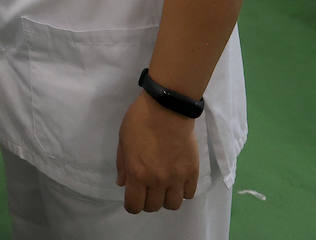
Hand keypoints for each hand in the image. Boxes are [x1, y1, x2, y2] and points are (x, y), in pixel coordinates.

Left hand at [115, 91, 198, 213]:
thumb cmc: (140, 120)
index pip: (134, 206)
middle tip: (148, 188)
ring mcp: (176, 178)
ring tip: (164, 186)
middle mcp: (157, 181)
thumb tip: (123, 184)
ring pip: (173, 205)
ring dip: (166, 198)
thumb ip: (123, 165)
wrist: (167, 107)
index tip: (133, 196)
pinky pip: (189, 194)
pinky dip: (182, 191)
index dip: (132, 205)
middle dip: (148, 200)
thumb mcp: (123, 141)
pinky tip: (178, 180)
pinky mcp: (192, 172)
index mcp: (137, 174)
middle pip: (153, 207)